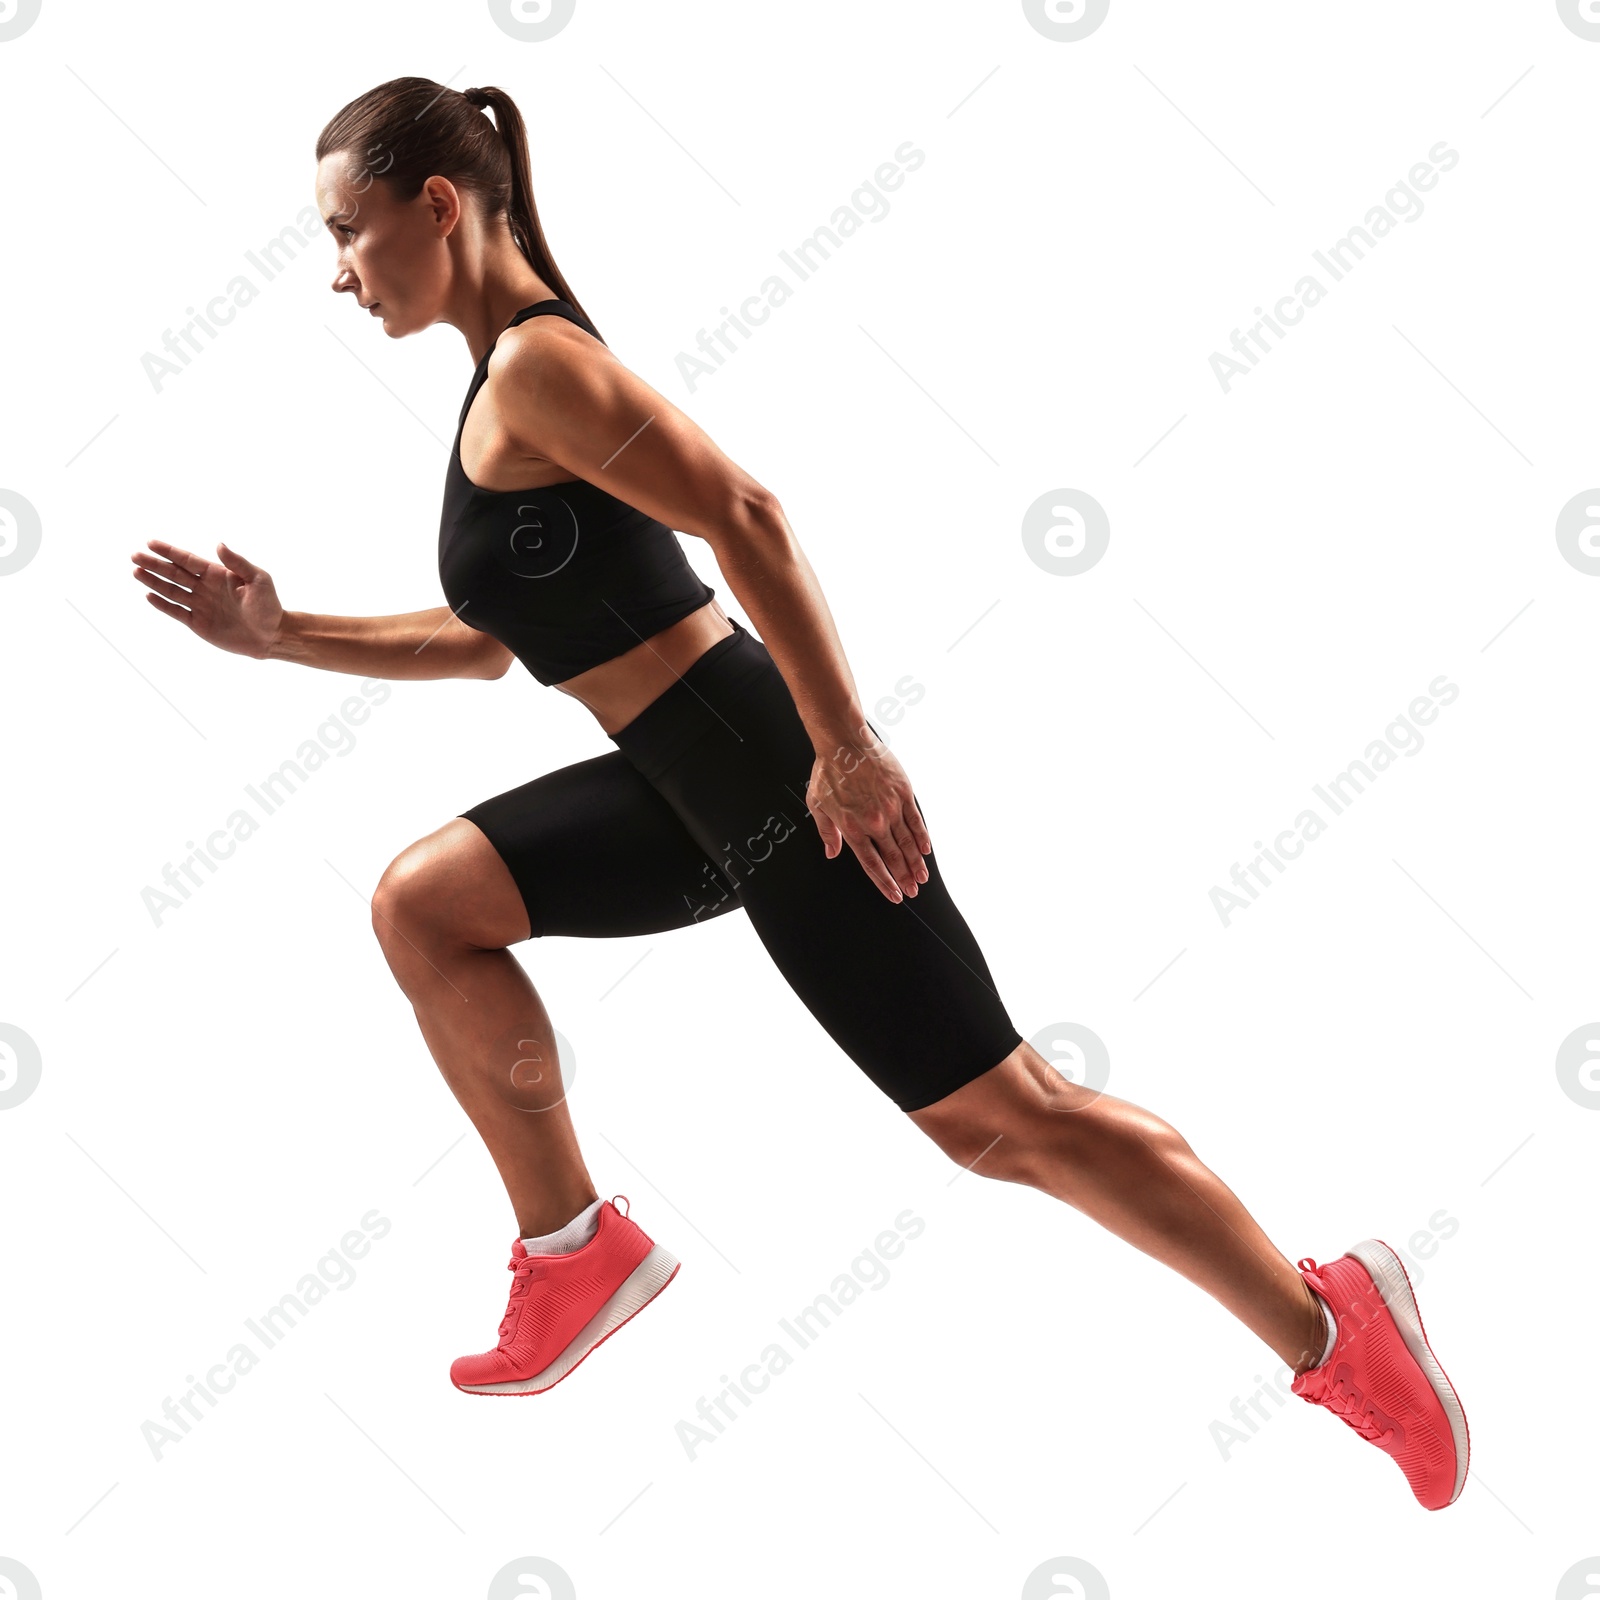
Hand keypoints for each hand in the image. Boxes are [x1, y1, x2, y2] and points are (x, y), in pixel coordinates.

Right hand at [131, 538, 283, 658]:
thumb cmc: (268, 605)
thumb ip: (238, 563)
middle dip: (155, 565)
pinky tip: (149, 595)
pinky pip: (176, 612)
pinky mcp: (198, 623)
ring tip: (136, 571)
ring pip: (171, 591)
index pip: (188, 560)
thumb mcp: (259, 580)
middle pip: (174, 573)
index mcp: (217, 574)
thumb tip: (219, 544)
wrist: (271, 635)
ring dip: (153, 582)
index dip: (170, 552)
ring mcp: (200, 605)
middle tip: (135, 556)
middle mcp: (205, 587)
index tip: (150, 543)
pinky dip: (162, 605)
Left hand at [806, 729, 931, 902]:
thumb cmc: (828, 772)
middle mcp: (874, 822)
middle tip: (912, 891)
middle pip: (893, 858)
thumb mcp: (817, 805)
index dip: (884, 882)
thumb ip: (827, 832)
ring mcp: (891, 808)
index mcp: (852, 828)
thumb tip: (832, 853)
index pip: (872, 864)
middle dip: (903, 878)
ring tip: (921, 879)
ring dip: (915, 864)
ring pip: (907, 843)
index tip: (894, 895)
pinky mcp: (903, 793)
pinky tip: (925, 850)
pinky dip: (922, 838)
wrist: (845, 743)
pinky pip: (916, 821)